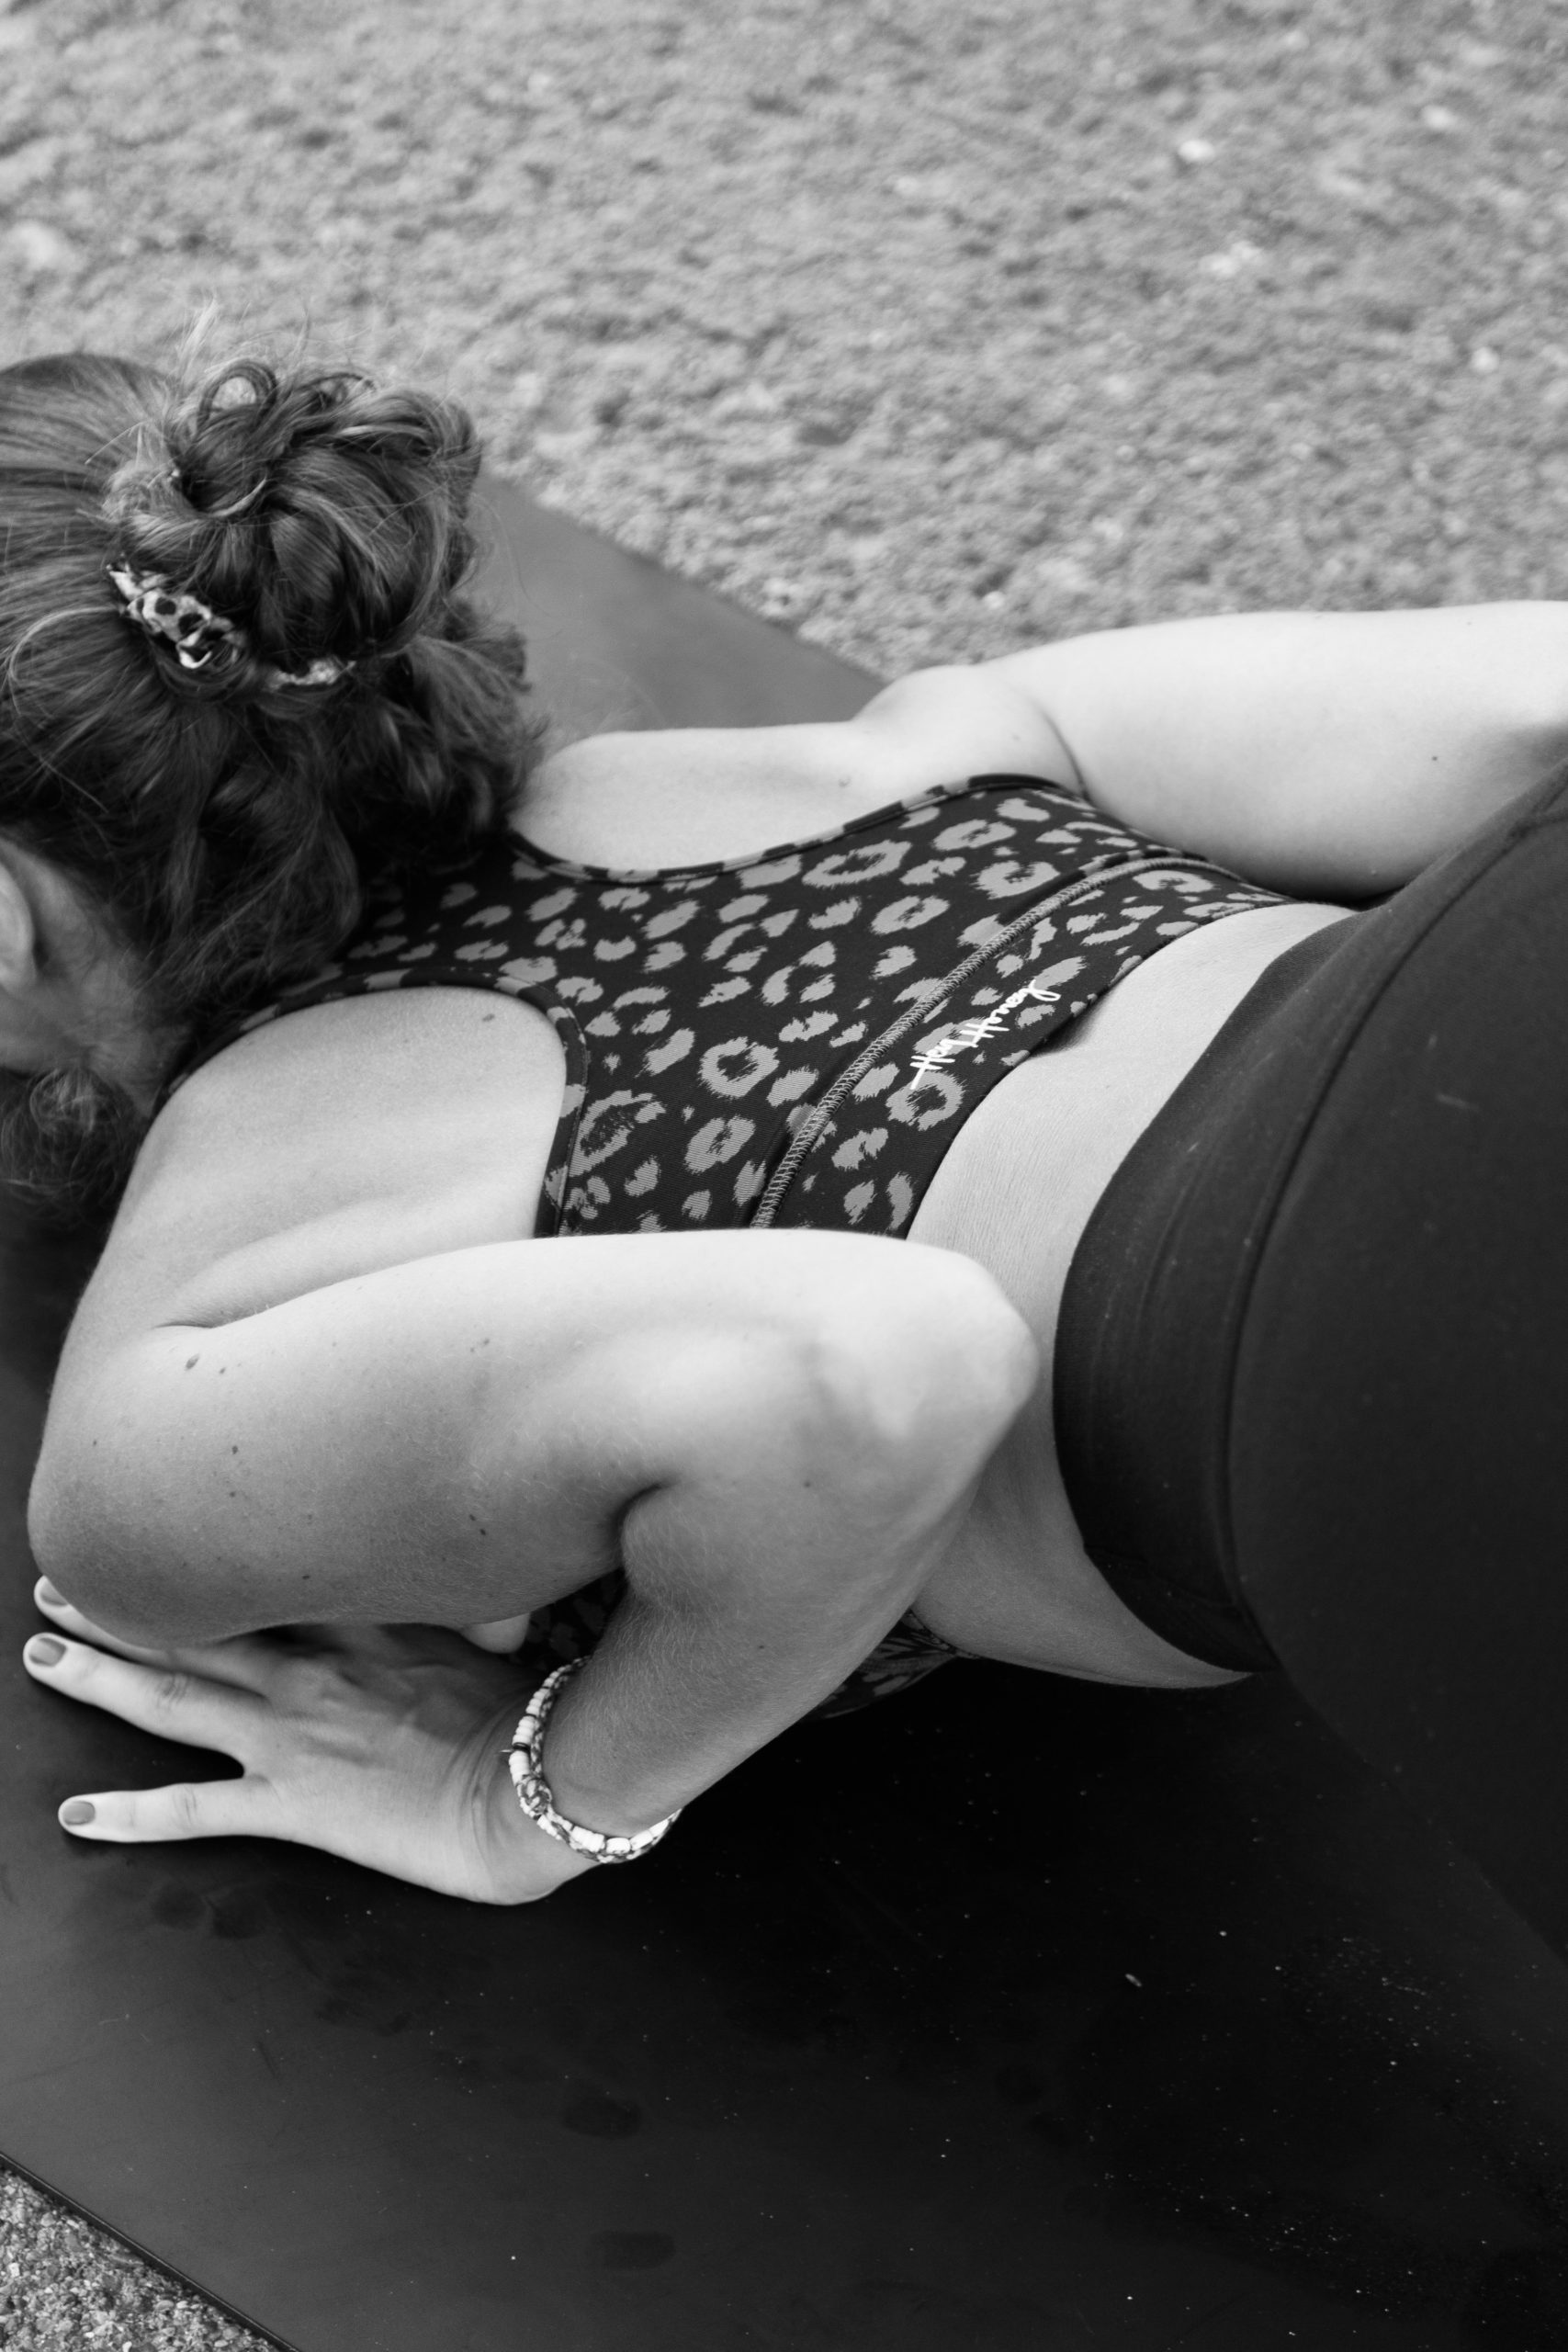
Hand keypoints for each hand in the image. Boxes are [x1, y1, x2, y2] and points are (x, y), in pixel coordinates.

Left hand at [22, 1580, 594, 1903]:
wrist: (535, 1785)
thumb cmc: (531, 1708)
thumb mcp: (491, 1625)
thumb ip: (443, 1593)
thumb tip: (434, 1558)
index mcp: (357, 1620)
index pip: (256, 1575)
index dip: (191, 1555)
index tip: (148, 1528)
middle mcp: (308, 1669)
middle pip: (191, 1628)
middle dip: (116, 1606)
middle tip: (53, 1582)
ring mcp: (291, 1736)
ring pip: (170, 1701)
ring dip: (98, 1678)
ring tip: (40, 1656)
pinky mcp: (292, 1805)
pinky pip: (193, 1812)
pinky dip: (130, 1816)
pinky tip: (77, 1815)